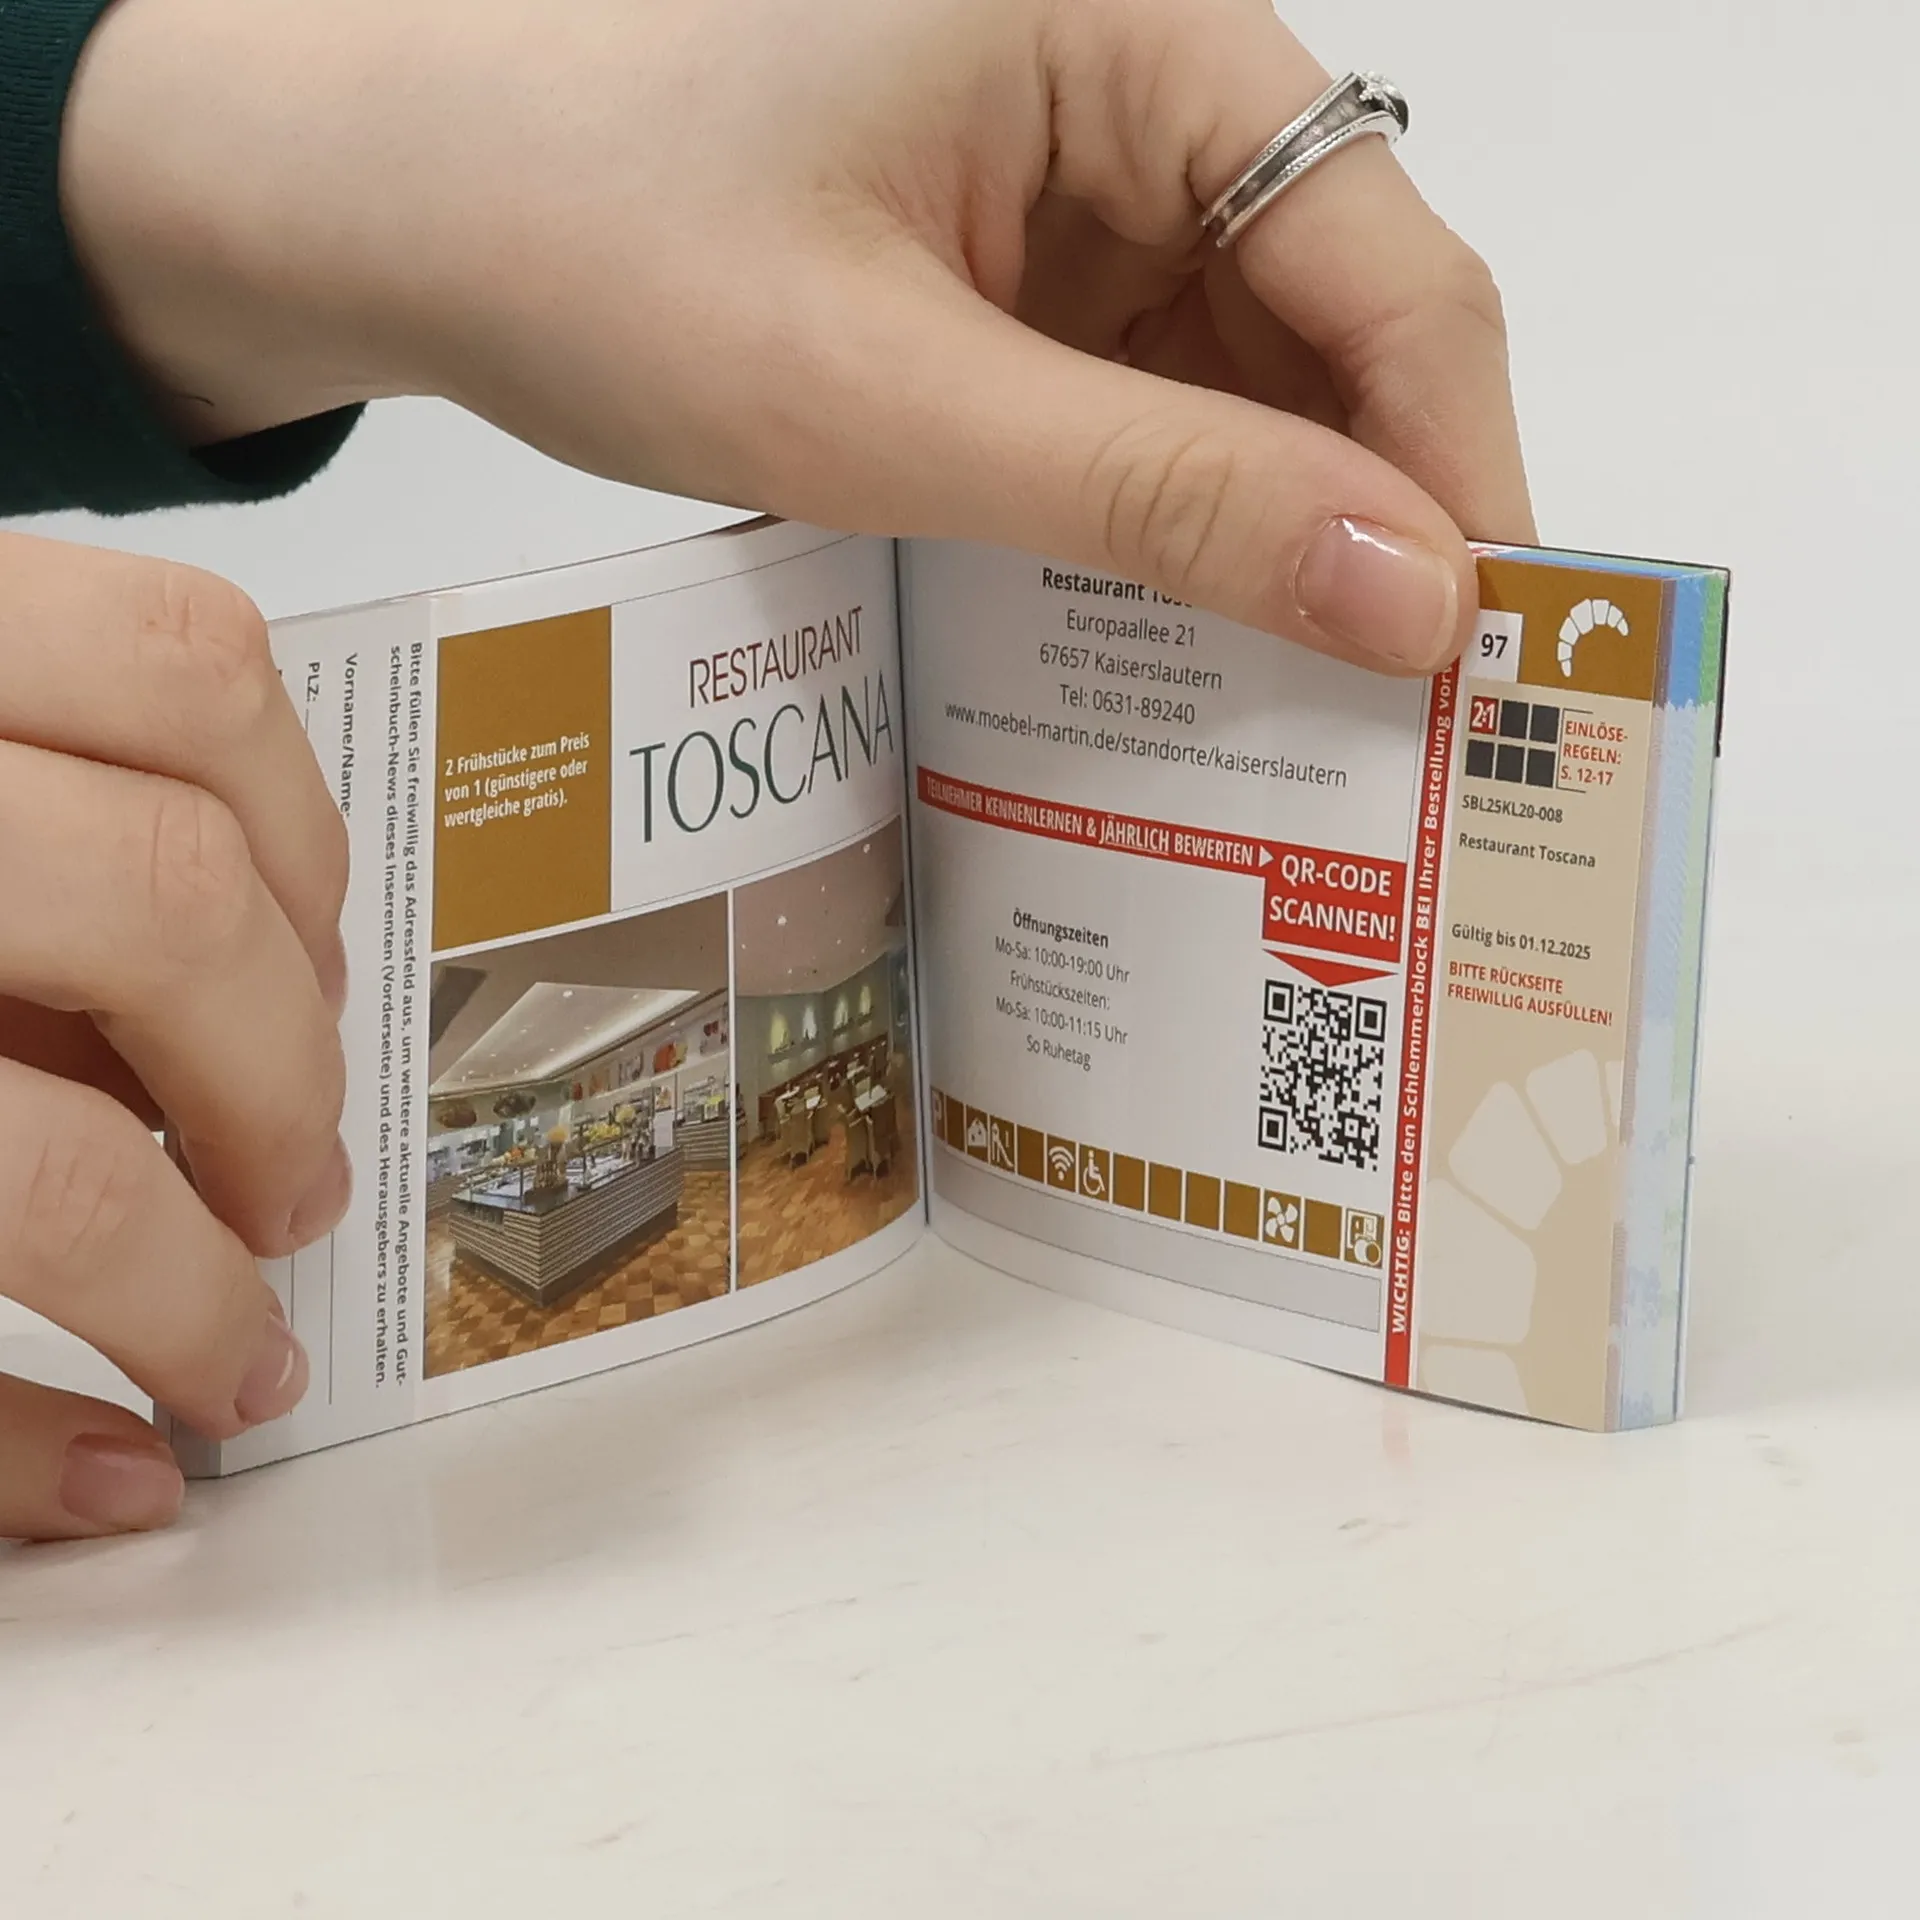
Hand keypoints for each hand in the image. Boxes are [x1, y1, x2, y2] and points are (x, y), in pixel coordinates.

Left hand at [0, 535, 347, 1540]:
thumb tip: (119, 1473)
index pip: (43, 1174)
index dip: (181, 1302)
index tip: (231, 1368)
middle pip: (164, 907)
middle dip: (276, 1088)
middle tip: (284, 1196)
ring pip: (199, 695)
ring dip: (303, 890)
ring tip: (292, 1014)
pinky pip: (156, 623)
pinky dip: (247, 757)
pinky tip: (231, 873)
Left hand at [64, 0, 1531, 674]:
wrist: (411, 208)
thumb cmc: (603, 241)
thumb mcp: (892, 394)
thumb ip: (1159, 493)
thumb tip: (1414, 598)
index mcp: (1140, 39)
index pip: (1387, 259)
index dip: (1454, 466)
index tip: (1476, 659)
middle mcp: (1138, 102)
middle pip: (1337, 328)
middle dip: (1368, 525)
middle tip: (1395, 729)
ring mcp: (1078, 199)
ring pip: (1249, 385)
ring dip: (1268, 544)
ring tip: (1291, 720)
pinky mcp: (1017, 283)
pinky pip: (1145, 409)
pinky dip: (1163, 528)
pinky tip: (1162, 642)